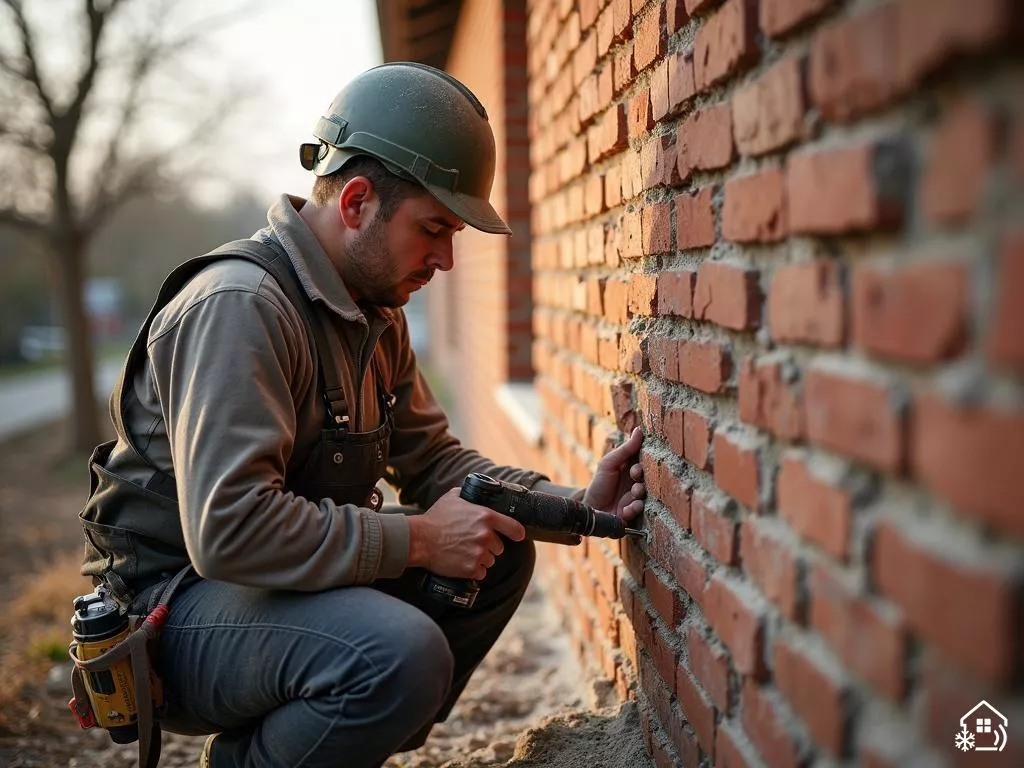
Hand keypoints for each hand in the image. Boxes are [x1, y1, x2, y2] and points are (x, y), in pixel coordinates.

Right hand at [407, 488, 525, 579]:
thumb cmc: (435, 518)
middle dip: (489, 546)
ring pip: (490, 561)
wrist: (419, 540)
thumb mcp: (453, 497)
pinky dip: (474, 571)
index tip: (518, 536)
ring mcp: (480, 553)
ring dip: (481, 559)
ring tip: (465, 553)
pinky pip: (481, 573)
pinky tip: (462, 564)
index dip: (517, 533)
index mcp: (486, 517)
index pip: (514, 527)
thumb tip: (475, 492)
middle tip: (472, 543)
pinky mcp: (471, 569)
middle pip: (499, 547)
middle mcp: (486, 536)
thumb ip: (469, 495)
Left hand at [583, 426, 645, 522]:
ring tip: (632, 494)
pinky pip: (641, 510)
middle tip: (635, 478)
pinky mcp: (634, 513)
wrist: (589, 510)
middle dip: (642, 478)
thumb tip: (639, 430)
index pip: (644, 461)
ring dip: (640, 493)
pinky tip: (624, 510)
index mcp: (631, 470)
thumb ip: (625, 449)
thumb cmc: (598, 485)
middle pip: (649, 477)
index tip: (635, 467)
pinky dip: (633, 509)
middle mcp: (635, 483)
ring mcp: (636, 499)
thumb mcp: (608, 464)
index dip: (643, 463)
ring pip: (647, 494)